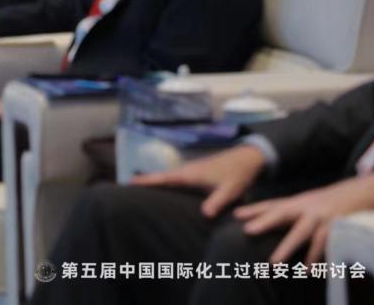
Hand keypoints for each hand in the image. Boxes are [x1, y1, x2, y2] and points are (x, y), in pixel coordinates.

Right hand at [130, 144, 266, 218]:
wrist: (248, 157)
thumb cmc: (238, 174)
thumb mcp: (230, 190)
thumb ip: (217, 201)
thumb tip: (204, 215)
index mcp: (190, 174)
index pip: (163, 178)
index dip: (146, 180)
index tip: (127, 182)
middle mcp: (186, 170)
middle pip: (161, 175)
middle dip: (144, 180)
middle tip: (126, 187)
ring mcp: (191, 169)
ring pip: (168, 175)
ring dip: (154, 180)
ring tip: (139, 187)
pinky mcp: (196, 171)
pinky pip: (175, 176)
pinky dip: (165, 180)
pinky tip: (165, 186)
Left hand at [233, 174, 373, 263]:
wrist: (352, 197)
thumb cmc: (315, 205)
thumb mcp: (294, 204)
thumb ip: (268, 210)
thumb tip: (237, 214)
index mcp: (293, 203)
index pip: (271, 205)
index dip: (253, 210)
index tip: (236, 215)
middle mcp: (305, 208)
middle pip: (282, 213)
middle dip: (265, 221)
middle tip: (248, 231)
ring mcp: (320, 218)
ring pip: (302, 233)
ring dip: (287, 248)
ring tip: (273, 263)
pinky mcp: (335, 229)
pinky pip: (324, 245)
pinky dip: (315, 258)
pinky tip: (306, 270)